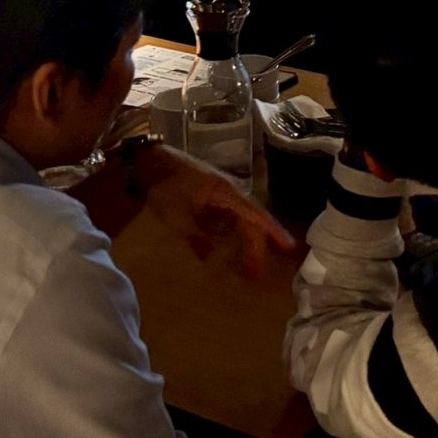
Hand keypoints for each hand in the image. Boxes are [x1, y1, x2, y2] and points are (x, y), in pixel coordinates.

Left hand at [137, 144, 295, 278]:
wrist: (149, 162)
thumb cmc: (164, 186)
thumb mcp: (177, 217)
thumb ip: (196, 237)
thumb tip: (210, 258)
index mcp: (226, 193)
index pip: (255, 214)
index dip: (273, 230)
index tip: (289, 246)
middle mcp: (229, 192)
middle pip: (250, 221)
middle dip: (256, 247)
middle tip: (256, 275)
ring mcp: (221, 193)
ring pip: (241, 220)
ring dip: (245, 243)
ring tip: (247, 268)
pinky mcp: (212, 196)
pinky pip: (228, 218)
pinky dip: (232, 235)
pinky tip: (227, 251)